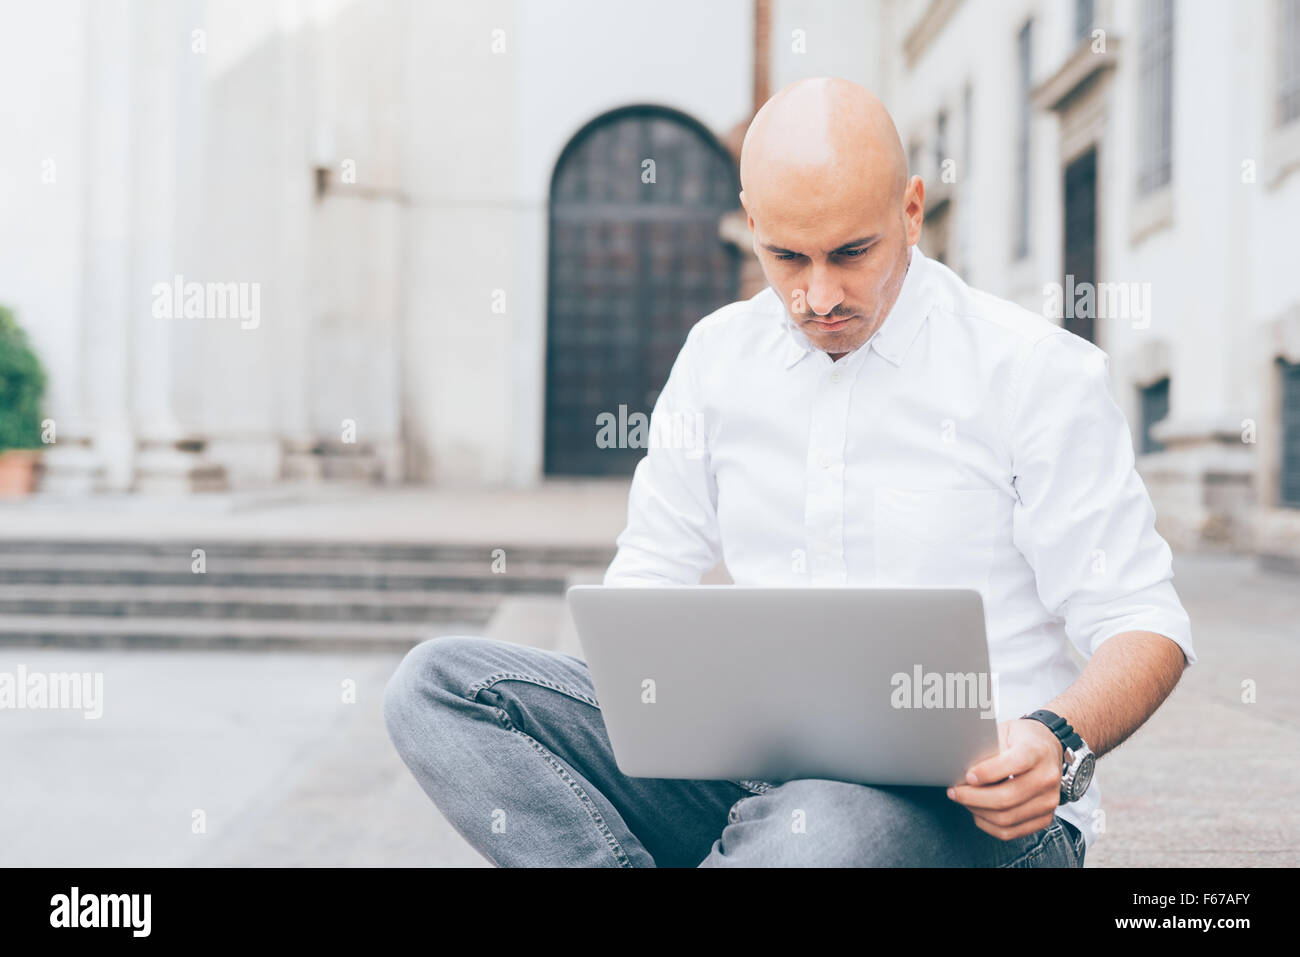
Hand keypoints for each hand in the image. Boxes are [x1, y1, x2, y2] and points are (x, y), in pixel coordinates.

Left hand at [946, 718, 1064, 840]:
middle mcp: (1047, 778)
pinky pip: (1011, 831)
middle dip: (973, 797)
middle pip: (1006, 798)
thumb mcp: (1003, 732)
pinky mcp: (1045, 818)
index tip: (967, 776)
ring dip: (978, 811)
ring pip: (1006, 818)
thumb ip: (986, 748)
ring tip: (964, 800)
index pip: (1013, 764)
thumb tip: (960, 767)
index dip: (987, 773)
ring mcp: (1048, 800)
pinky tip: (977, 812)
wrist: (1046, 748)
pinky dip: (988, 824)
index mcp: (1037, 752)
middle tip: (955, 792)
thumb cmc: (1020, 739)